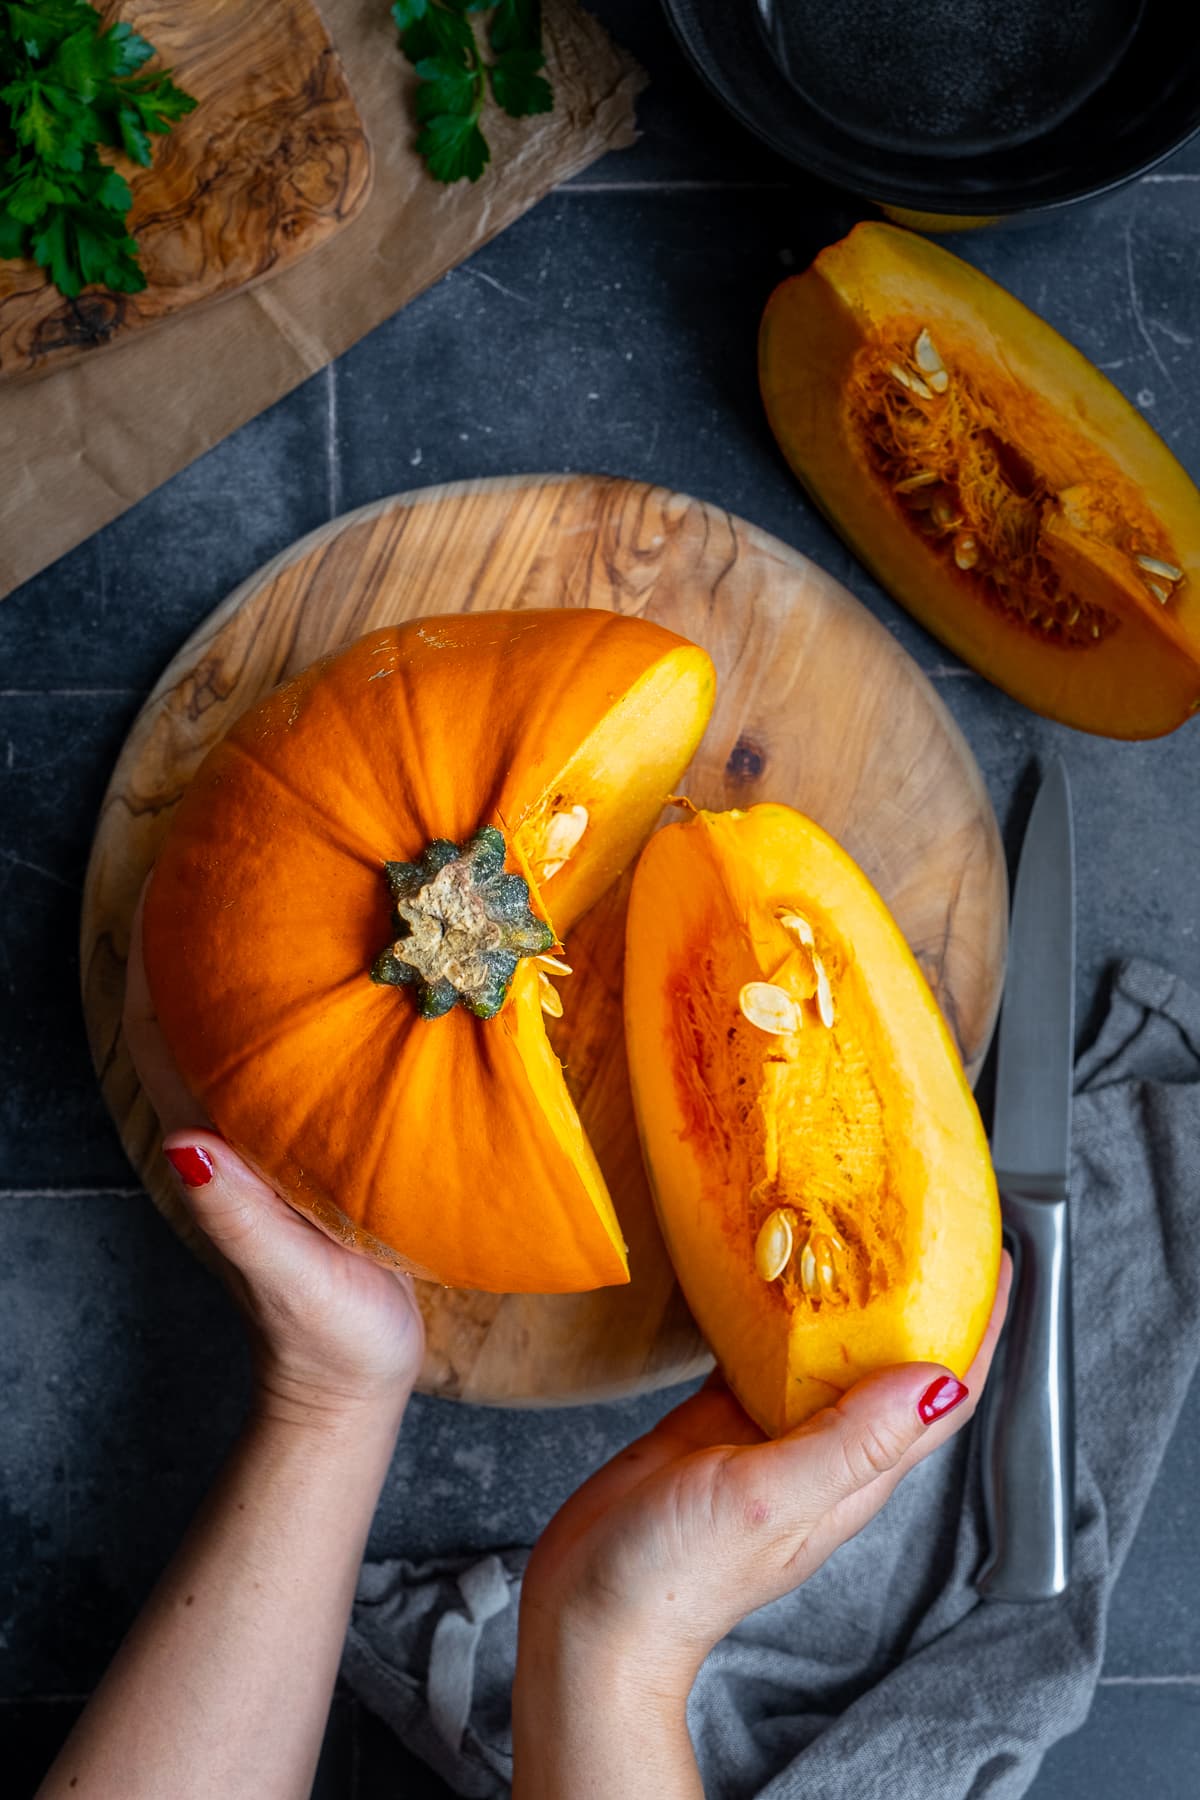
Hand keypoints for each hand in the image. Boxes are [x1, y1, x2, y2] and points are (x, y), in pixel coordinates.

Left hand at [124, 884, 425, 1428]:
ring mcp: (268, 1140)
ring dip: (252, 968)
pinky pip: (299, 1063)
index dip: (149, 959)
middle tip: (244, 863)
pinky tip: (350, 980)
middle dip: (202, 938)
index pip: (158, 1036)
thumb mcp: (287, 1278)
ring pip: (246, 1035)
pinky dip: (306, 1012)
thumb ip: (239, 1216)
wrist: (353, 1381)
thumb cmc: (323, 1335)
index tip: (170, 882)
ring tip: (296, 897)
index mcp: (211, 1151)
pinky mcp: (312, 1152)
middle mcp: (229, 1132)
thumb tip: (187, 1143)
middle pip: (196, 1017)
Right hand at [520, 1257, 1010, 1698]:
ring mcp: (776, 1434)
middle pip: (900, 1362)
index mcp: (857, 1473)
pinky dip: (777, 1310)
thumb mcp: (768, 1499)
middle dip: (925, 1296)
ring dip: (854, 1295)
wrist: (593, 1614)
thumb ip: (848, 1443)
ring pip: (834, 1351)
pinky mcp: (721, 1421)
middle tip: (927, 1222)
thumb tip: (934, 1382)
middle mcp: (829, 1450)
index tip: (997, 1260)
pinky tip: (768, 1272)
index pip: (947, 1392)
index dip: (980, 1328)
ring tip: (858, 1228)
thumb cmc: (674, 1577)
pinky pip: (766, 1352)